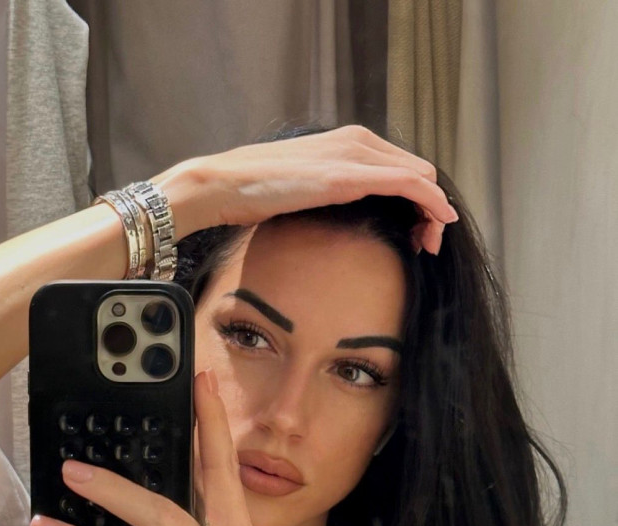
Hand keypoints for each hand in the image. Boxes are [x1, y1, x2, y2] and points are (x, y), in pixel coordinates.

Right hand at [150, 124, 457, 255]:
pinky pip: (408, 184)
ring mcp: (355, 154)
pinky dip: (431, 202)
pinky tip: (439, 222)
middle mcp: (358, 141)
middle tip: (426, 244)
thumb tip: (342, 216)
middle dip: (431, 208)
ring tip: (429, 243)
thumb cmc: (255, 193)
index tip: (418, 233)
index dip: (420, 199)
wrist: (225, 185)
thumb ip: (330, 193)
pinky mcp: (350, 174)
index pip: (403, 167)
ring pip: (421, 177)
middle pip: (418, 171)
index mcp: (348, 143)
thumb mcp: (304, 190)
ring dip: (433, 211)